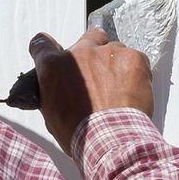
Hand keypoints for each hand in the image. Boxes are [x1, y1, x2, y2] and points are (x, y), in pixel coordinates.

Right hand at [26, 27, 153, 154]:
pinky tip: (134, 92)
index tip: (55, 55)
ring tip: (120, 91)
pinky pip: (136, 59)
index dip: (48, 50)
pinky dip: (136, 73)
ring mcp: (108, 52)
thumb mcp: (52, 114)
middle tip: (100, 74)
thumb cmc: (81, 134)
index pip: (42, 44)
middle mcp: (80, 52)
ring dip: (116, 65)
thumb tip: (58, 90)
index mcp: (54, 66)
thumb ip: (53, 92)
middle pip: (88, 38)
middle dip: (94, 52)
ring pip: (115, 50)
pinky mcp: (133, 58)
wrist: (112, 140)